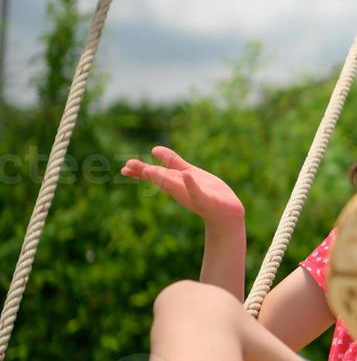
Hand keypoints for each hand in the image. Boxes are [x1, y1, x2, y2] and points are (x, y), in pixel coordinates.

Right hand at [120, 145, 244, 225]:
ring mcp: (192, 195)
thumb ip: (173, 162)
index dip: (140, 171)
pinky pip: (197, 192)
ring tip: (150, 170)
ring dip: (162, 178)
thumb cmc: (207, 191)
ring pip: (175, 185)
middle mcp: (180, 189)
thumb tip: (153, 149)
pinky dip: (191, 185)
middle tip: (127, 168)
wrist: (228, 212)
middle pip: (161, 179)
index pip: (155, 174)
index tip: (125, 168)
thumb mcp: (188, 172)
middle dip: (146, 173)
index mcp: (175, 182)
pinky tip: (187, 176)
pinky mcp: (206, 201)